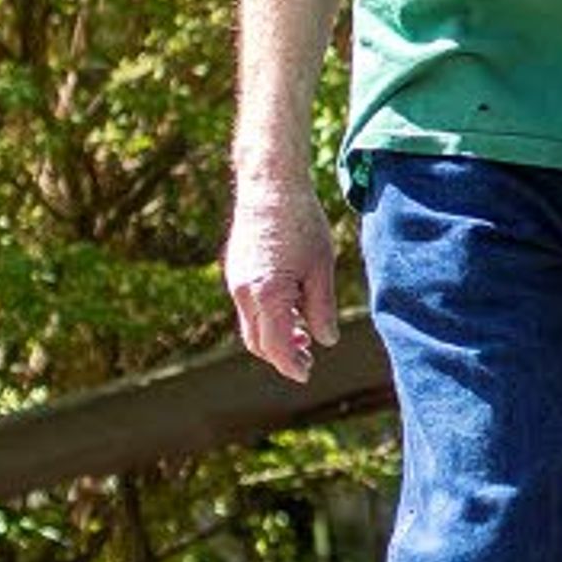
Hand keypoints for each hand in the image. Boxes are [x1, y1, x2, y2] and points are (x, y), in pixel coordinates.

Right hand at [223, 182, 341, 382]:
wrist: (270, 186)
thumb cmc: (302, 224)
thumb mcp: (322, 269)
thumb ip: (322, 309)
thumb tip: (326, 341)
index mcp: (266, 294)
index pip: (275, 346)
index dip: (290, 365)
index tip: (306, 374)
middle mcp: (244, 292)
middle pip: (258, 341)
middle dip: (281, 356)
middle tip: (308, 360)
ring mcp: (236, 280)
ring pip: (251, 325)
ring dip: (275, 336)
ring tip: (304, 337)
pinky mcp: (236, 270)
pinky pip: (248, 306)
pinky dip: (268, 317)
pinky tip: (292, 310)